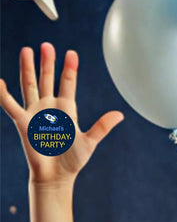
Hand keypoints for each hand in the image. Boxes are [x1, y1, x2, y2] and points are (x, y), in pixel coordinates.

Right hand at [0, 44, 121, 186]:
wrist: (56, 176)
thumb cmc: (72, 161)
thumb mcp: (90, 141)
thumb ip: (102, 126)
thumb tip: (120, 114)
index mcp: (67, 110)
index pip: (68, 84)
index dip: (70, 69)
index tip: (72, 53)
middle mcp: (49, 107)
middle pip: (47, 79)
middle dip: (47, 62)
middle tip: (46, 45)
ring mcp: (35, 113)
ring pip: (30, 85)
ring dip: (28, 68)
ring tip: (27, 50)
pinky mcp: (23, 122)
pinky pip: (10, 105)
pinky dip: (2, 93)